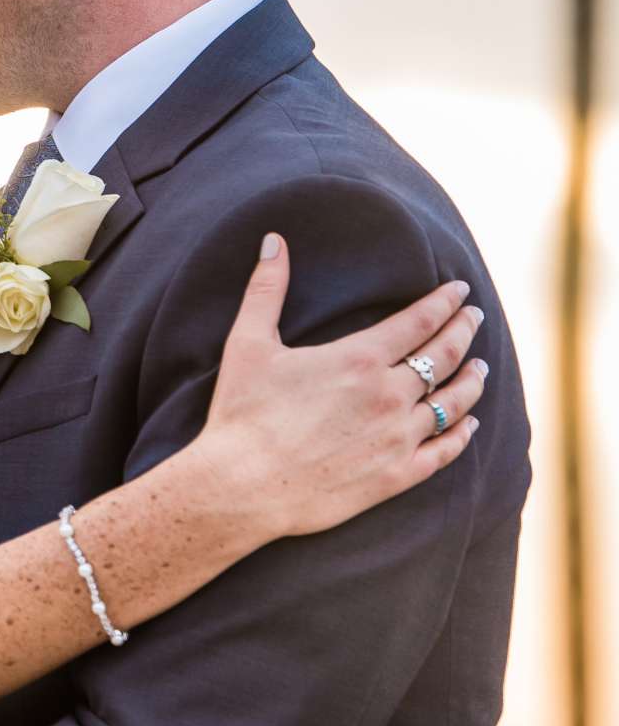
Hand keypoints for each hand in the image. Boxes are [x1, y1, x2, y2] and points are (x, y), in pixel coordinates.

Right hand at [201, 238, 486, 541]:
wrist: (244, 486)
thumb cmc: (243, 412)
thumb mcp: (249, 342)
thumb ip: (266, 288)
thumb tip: (273, 239)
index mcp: (359, 358)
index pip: (418, 321)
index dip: (444, 302)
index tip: (461, 290)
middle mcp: (389, 395)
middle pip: (444, 356)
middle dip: (464, 331)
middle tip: (477, 316)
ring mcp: (397, 438)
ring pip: (452, 403)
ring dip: (471, 381)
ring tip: (482, 368)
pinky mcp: (396, 476)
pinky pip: (444, 452)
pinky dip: (462, 435)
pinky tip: (470, 425)